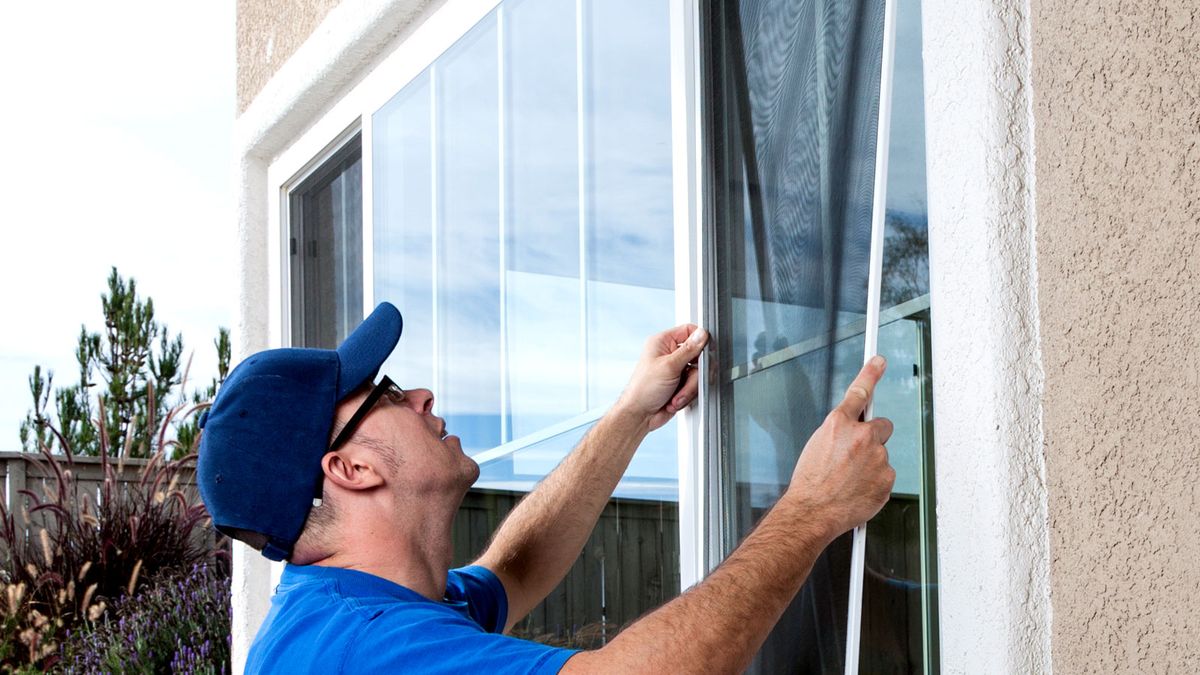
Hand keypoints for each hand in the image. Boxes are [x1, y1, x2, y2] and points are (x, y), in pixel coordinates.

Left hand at [615, 325, 708, 430]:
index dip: (700, 341)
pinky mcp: (679, 384)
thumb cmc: (644, 389)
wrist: (640, 414)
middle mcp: (669, 354)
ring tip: (675, 395)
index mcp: (662, 342)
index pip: (689, 330)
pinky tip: (674, 400)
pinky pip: (694, 386)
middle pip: (697, 356)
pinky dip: (686, 395)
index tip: (705, 352)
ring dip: (688, 388)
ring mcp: (675, 370)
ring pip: (697, 374)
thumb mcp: (669, 367)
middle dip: (693, 375)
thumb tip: (702, 334)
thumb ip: (688, 350)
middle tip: (686, 381)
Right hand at [785, 356, 895, 540]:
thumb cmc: (810, 483)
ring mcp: (877, 457)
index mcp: (838, 425)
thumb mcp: (816, 446)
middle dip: (874, 437)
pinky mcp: (887, 478)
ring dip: (871, 464)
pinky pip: (886, 475)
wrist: (812, 511)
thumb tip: (851, 433)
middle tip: (858, 454)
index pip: (858, 391)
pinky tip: (858, 490)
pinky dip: (875, 482)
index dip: (871, 373)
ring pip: (882, 455)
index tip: (879, 361)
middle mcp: (861, 436)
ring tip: (850, 480)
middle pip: (882, 426)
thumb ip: (838, 433)